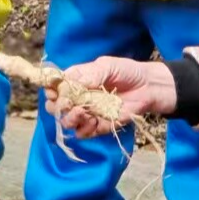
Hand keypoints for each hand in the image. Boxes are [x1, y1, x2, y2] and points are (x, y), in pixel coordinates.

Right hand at [50, 57, 177, 138]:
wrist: (148, 87)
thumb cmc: (127, 72)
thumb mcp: (107, 66)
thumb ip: (89, 74)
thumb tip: (70, 84)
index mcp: (76, 81)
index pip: (54, 87)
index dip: (49, 90)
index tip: (52, 90)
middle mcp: (78, 98)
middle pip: (55, 107)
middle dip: (57, 107)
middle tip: (67, 104)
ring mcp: (87, 113)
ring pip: (68, 123)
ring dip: (70, 119)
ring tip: (82, 112)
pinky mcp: (99, 126)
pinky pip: (84, 133)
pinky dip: (86, 129)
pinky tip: (95, 121)